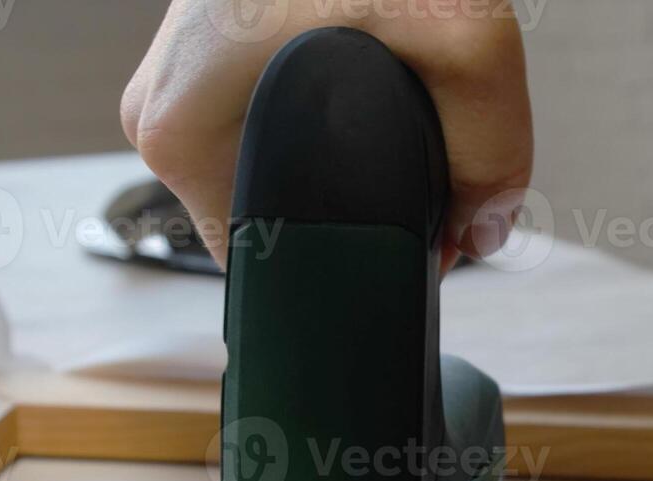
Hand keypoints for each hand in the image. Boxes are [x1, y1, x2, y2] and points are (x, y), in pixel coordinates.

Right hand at [121, 0, 532, 269]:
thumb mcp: (467, 37)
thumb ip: (492, 154)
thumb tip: (479, 231)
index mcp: (183, 136)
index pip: (265, 266)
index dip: (353, 271)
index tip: (410, 248)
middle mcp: (159, 116)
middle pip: (280, 219)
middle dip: (359, 213)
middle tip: (417, 165)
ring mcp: (172, 82)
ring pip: (278, 171)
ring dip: (347, 165)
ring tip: (392, 115)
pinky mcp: (203, 57)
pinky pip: (269, 125)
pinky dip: (325, 121)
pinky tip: (368, 92)